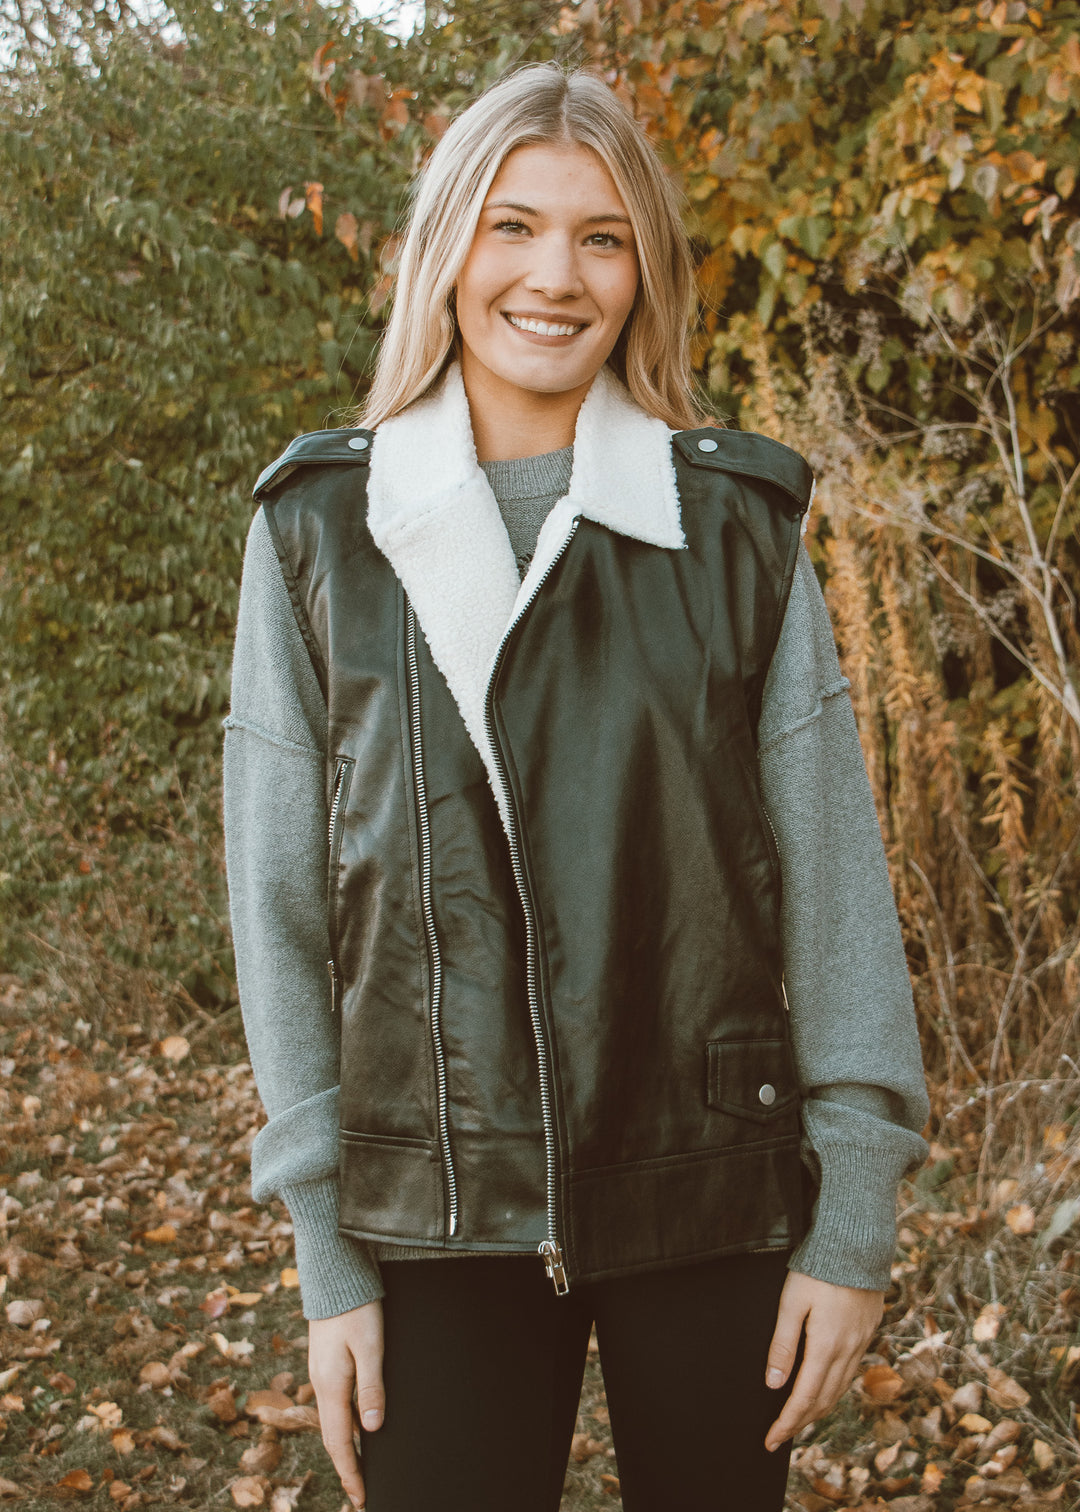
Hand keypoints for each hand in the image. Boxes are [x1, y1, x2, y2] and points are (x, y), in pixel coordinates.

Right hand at [308, 1299, 384, 1509]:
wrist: (334, 1273)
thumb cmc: (356, 1307)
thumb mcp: (370, 1346)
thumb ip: (372, 1387)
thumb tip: (373, 1429)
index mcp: (330, 1385)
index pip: (340, 1442)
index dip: (351, 1472)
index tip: (361, 1498)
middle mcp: (320, 1383)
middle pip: (332, 1436)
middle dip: (346, 1466)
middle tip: (361, 1493)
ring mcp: (321, 1372)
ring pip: (332, 1420)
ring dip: (345, 1446)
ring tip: (359, 1466)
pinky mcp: (325, 1361)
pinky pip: (333, 1403)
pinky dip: (343, 1424)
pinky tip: (355, 1426)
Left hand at [763, 1271, 882, 1452]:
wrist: (857, 1244)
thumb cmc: (818, 1269)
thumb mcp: (792, 1302)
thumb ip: (783, 1345)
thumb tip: (773, 1384)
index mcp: (826, 1346)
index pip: (804, 1398)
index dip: (787, 1422)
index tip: (771, 1440)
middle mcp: (848, 1350)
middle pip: (824, 1400)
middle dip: (801, 1422)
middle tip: (780, 1436)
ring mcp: (862, 1342)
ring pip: (840, 1388)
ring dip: (819, 1408)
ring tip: (800, 1420)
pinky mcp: (868, 1331)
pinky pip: (851, 1371)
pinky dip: (835, 1388)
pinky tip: (825, 1388)